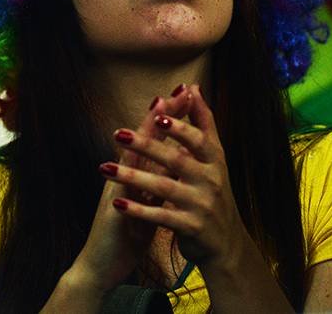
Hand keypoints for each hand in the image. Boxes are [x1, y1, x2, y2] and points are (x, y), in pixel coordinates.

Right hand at [67, 92, 193, 290]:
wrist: (100, 269)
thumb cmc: (124, 237)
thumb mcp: (146, 206)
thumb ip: (158, 184)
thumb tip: (176, 165)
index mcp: (135, 177)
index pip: (155, 141)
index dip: (170, 119)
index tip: (189, 96)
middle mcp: (123, 177)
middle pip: (143, 139)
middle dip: (162, 115)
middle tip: (178, 90)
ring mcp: (116, 191)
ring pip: (131, 155)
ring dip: (145, 132)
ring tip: (159, 109)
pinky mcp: (112, 210)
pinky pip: (124, 186)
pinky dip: (132, 169)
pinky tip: (144, 156)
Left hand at [100, 84, 249, 267]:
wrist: (227, 243)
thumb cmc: (214, 192)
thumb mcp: (214, 158)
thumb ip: (203, 123)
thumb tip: (193, 87)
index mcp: (215, 160)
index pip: (199, 139)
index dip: (180, 127)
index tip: (157, 114)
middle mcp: (211, 181)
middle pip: (176, 160)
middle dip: (147, 146)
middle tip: (118, 134)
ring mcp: (201, 205)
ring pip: (163, 187)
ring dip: (133, 177)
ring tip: (105, 169)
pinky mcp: (191, 227)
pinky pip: (161, 217)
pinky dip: (139, 210)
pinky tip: (117, 203)